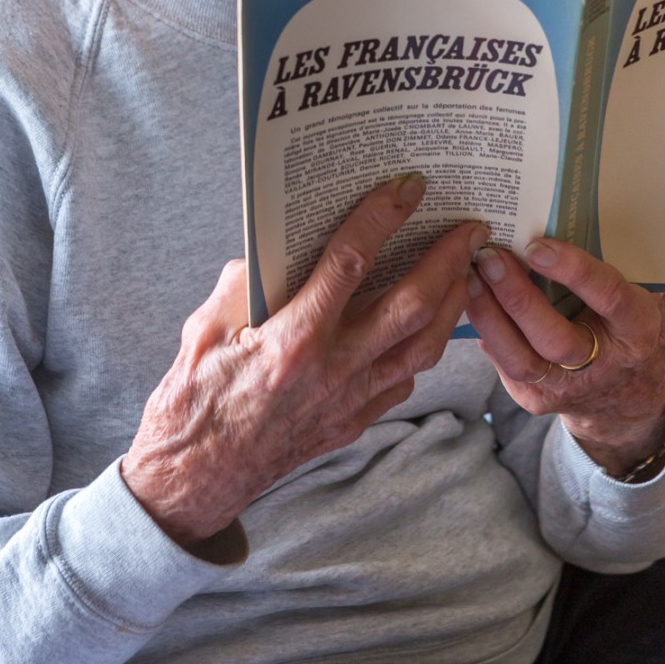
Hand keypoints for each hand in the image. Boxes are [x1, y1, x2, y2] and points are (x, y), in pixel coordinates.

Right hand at [120, 175, 485, 548]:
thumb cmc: (194, 398)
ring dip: (451, 303)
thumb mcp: (204, 325)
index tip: (406, 187)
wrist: (196, 476)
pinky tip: (423, 326)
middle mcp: (333, 369)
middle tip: (470, 226)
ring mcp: (350, 400)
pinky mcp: (354, 422)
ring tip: (464, 270)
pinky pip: (403, 381)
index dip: (382, 217)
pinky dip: (420, 348)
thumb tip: (275, 249)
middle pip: (412, 305)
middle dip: (447, 259)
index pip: (351, 262)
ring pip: (422, 347)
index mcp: (294, 337)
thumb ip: (244, 281)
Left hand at [465, 237, 664, 479]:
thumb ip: (637, 258)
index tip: (537, 245)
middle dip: (517, 297)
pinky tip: (469, 300)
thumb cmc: (631, 325)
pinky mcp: (538, 398)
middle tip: (489, 257)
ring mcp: (568, 388)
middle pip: (555, 338)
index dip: (574, 271)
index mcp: (638, 330)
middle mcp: (604, 364)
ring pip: (521, 360)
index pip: (609, 297)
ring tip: (469, 276)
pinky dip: (486, 332)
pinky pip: (505, 366)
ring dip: (490, 315)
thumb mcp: (649, 293)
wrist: (626, 396)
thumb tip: (618, 200)